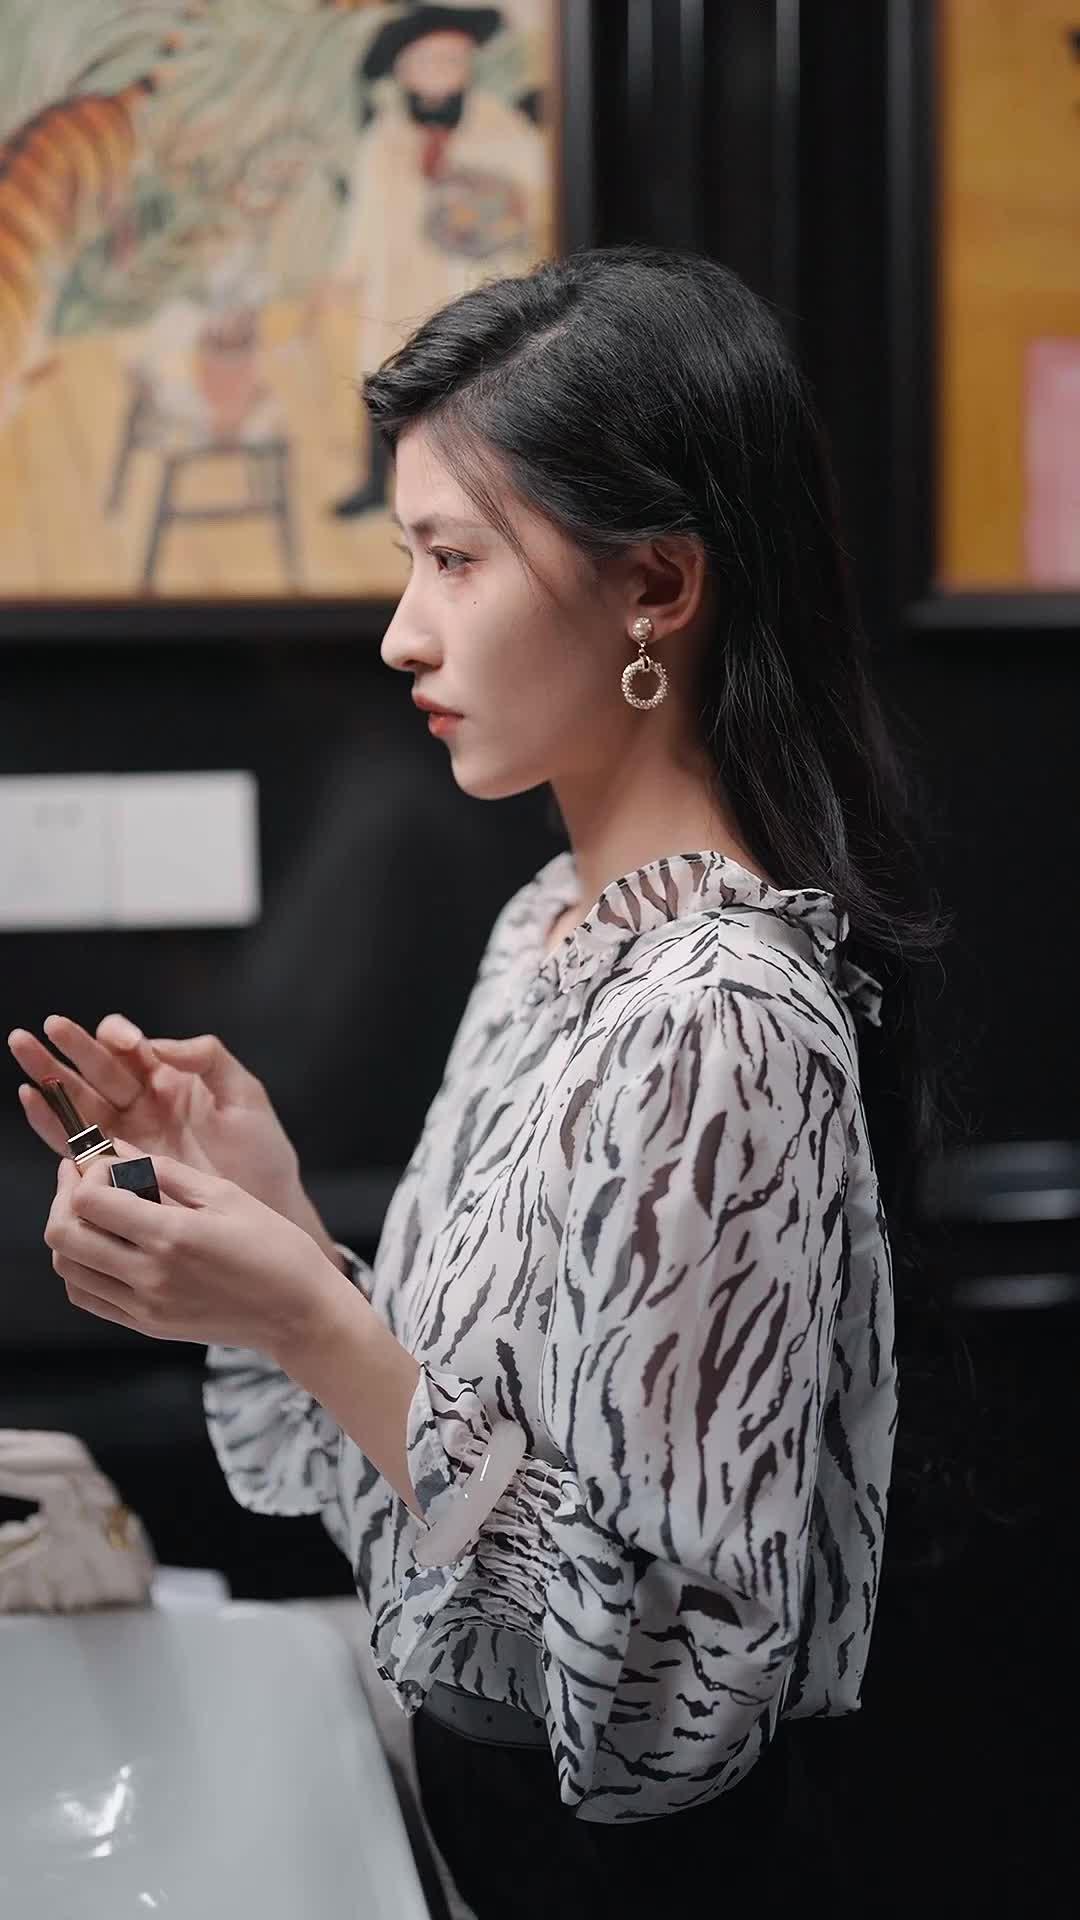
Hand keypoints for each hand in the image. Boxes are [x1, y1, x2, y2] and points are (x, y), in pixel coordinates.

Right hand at [9, 1016, 301, 1214]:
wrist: (267, 1210)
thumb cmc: (263, 1154)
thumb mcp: (246, 1098)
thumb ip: (209, 1060)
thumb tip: (158, 1045)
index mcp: (171, 1079)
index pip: (132, 1049)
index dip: (119, 1037)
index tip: (126, 1042)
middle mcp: (142, 1104)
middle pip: (96, 1069)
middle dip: (69, 1047)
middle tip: (41, 1028)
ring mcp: (127, 1136)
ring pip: (79, 1100)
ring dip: (49, 1076)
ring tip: (22, 1050)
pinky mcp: (117, 1171)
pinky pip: (76, 1143)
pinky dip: (51, 1123)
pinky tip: (32, 1100)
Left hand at [44, 1148, 346, 1359]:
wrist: (297, 1312)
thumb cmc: (274, 1246)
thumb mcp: (225, 1194)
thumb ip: (163, 1170)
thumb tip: (116, 1150)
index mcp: (172, 1235)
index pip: (89, 1200)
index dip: (85, 1174)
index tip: (103, 1162)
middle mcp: (150, 1275)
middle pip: (63, 1235)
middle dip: (63, 1197)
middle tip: (81, 1178)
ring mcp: (145, 1306)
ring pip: (67, 1267)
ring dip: (69, 1232)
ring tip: (94, 1211)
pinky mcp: (146, 1325)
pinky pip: (88, 1296)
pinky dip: (81, 1266)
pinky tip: (104, 1245)